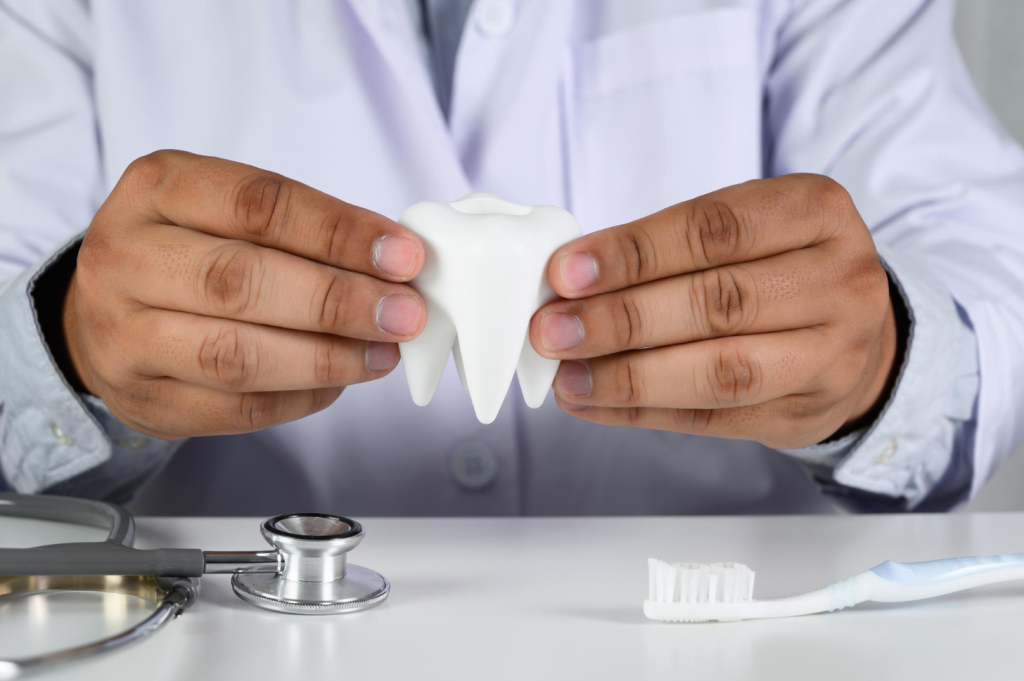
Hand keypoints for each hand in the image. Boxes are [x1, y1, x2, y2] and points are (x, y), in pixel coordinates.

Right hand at [63, 150, 425, 438]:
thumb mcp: (228, 212)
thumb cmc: (189, 251)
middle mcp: (126, 258)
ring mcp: (124, 334)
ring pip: (234, 355)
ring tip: (382, 353)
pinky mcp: (144, 398)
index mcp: (158, 189)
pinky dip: (301, 398)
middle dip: (337, 301)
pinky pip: (235, 409)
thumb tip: (397, 266)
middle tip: (403, 313)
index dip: (338, 232)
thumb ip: (304, 230)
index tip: (403, 256)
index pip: (258, 204)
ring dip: (326, 357)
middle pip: (240, 281)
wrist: (103, 312)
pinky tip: (339, 382)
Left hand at [530, 175, 897, 448]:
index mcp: (816, 211)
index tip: (567, 272)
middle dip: (623, 318)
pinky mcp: (806, 412)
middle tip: (553, 329)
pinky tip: (592, 402)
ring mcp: (833, 354)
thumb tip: (571, 279)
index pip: (716, 229)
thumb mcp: (746, 230)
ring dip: (630, 376)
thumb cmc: (779, 268)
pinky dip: (641, 411)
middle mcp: (839, 281)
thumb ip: (668, 248)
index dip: (634, 252)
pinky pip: (713, 417)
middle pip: (719, 302)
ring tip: (568, 375)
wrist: (857, 335)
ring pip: (722, 370)